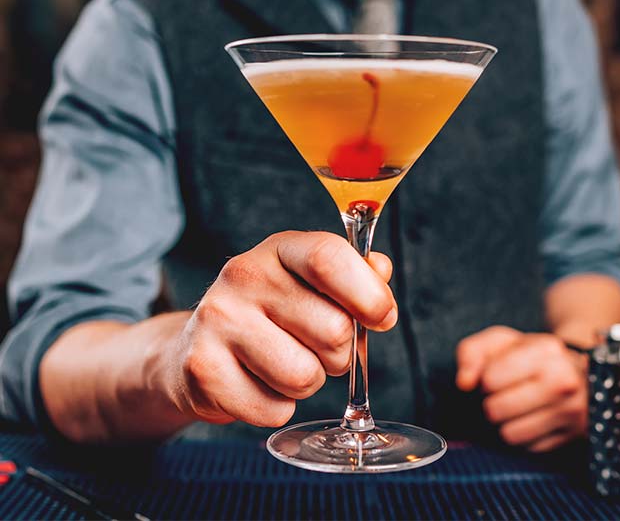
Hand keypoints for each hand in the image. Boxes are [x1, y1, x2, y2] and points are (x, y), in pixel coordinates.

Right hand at [163, 231, 396, 427]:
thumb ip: (353, 275)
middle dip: (339, 351)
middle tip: (313, 345)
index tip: (382, 317)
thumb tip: (381, 271)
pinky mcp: (203, 369)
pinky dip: (276, 406)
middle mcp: (243, 276)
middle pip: (333, 329)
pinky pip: (274, 410)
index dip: (369, 294)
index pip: (329, 258)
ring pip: (305, 376)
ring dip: (308, 382)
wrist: (197, 346)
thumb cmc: (269, 312)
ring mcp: (218, 321)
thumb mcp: (309, 281)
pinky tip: (257, 382)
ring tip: (283, 362)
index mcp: (278, 249)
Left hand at [456, 326, 587, 451]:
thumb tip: (464, 383)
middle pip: (496, 409)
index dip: (484, 379)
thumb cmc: (527, 354)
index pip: (489, 379)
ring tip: (514, 406)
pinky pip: (528, 448)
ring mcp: (573, 411)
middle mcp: (564, 380)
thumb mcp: (498, 341)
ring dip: (504, 423)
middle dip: (490, 403)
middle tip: (502, 394)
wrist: (576, 371)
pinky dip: (523, 436)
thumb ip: (471, 352)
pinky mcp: (575, 436)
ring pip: (510, 434)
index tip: (494, 375)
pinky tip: (530, 418)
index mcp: (545, 349)